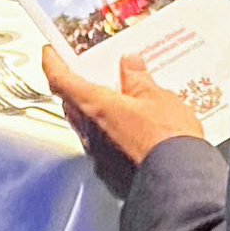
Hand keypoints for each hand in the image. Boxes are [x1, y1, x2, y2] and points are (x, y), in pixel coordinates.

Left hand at [43, 43, 208, 196]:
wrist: (179, 178)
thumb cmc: (168, 139)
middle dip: (77, 84)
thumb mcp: (157, 97)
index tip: (50, 52)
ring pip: (87, 122)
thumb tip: (130, 64)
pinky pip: (102, 141)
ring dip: (95, 107)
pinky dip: (109, 128)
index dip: (52, 62)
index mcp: (96, 106)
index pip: (61, 79)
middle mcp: (90, 130)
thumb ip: (138, 79)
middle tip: (88, 69)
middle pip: (71, 101)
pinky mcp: (110, 169)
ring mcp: (98, 152)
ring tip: (118, 95)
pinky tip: (129, 124)